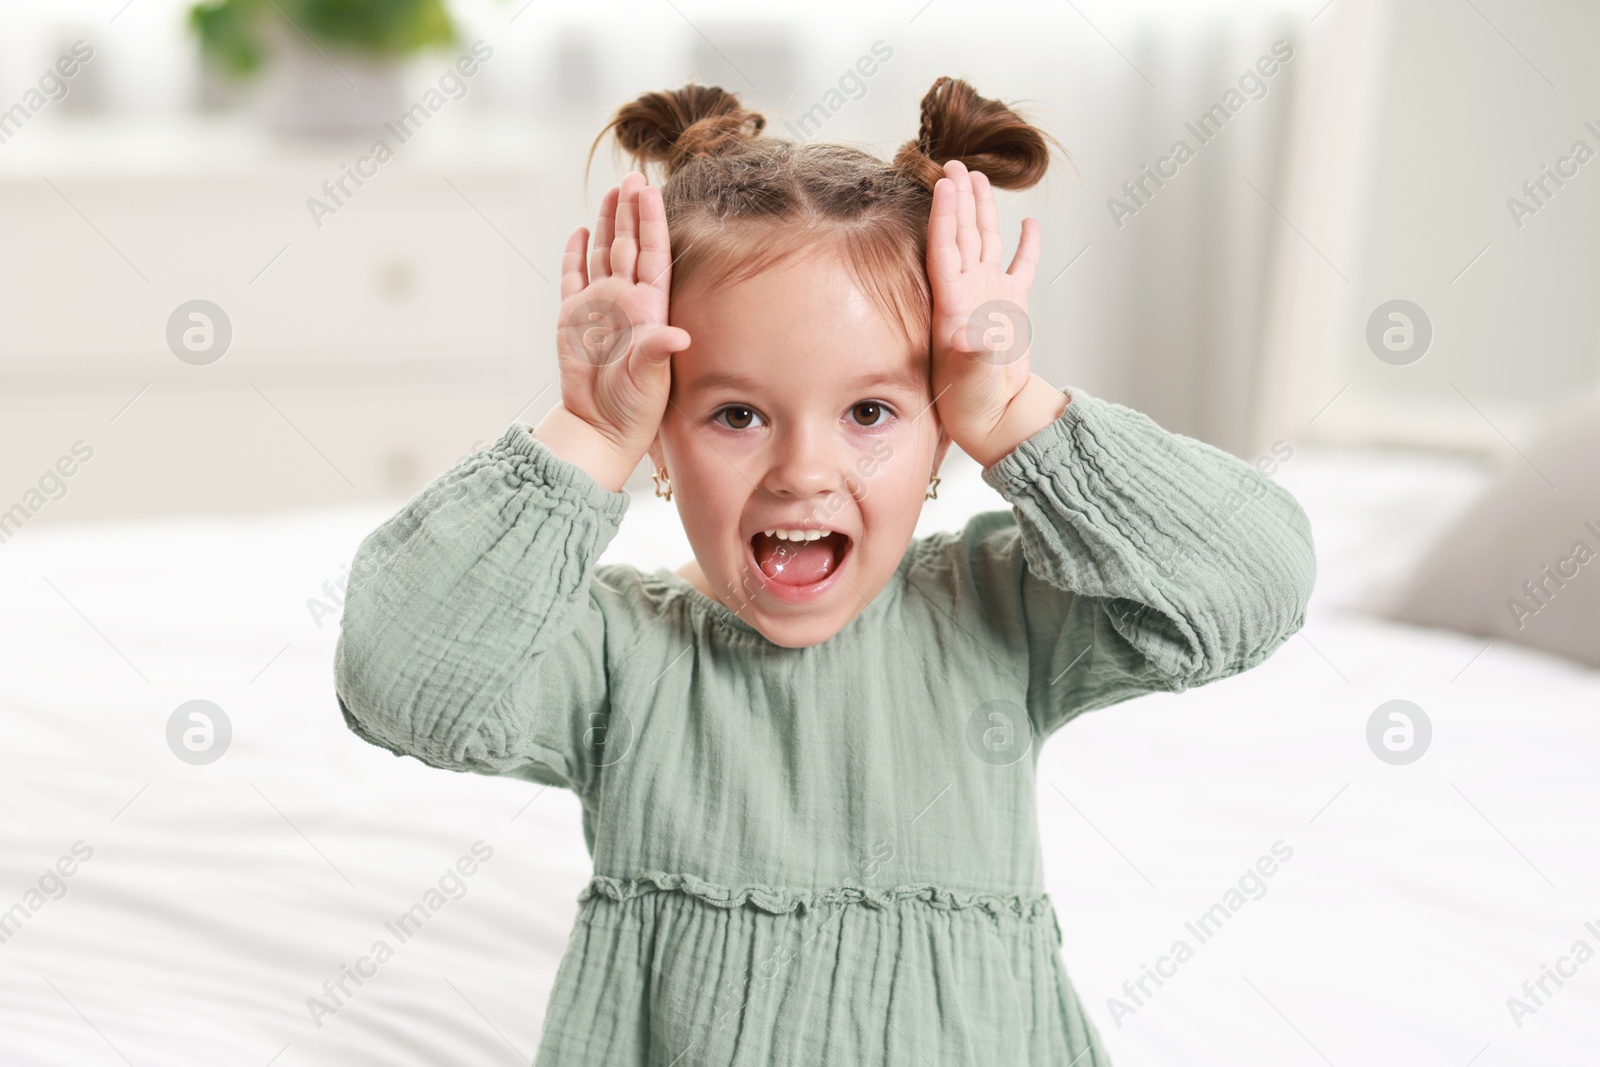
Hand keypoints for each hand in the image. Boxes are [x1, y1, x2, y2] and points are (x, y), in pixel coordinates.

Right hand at [551, 171, 691, 466]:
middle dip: (631, 210)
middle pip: (628, 244)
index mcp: (648, 308)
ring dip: (607, 222)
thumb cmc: (634, 407)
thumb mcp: (649, 379)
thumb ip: (657, 351)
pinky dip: (575, 253)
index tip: (650, 190)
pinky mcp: (573, 317)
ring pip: (602, 252)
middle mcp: (625, 300)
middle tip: (632, 175)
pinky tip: (580, 230)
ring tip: (612, 191)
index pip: (652, 254)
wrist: (601, 426)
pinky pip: (574, 276)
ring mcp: (598, 305)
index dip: (651, 221)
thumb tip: (678, 337)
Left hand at [926, 160, 1060, 467]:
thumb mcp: (969, 378)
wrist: (992, 415)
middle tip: (953, 164)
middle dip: (959, 198)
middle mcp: (969, 291)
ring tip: (978, 178)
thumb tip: (972, 339)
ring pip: (987, 241)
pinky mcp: (1012, 306)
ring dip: (984, 210)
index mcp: (953, 301)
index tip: (943, 183)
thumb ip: (972, 356)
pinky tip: (1028, 224)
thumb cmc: (972, 401)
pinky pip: (1020, 267)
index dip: (944, 214)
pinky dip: (1026, 245)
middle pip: (963, 233)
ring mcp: (990, 295)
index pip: (945, 247)